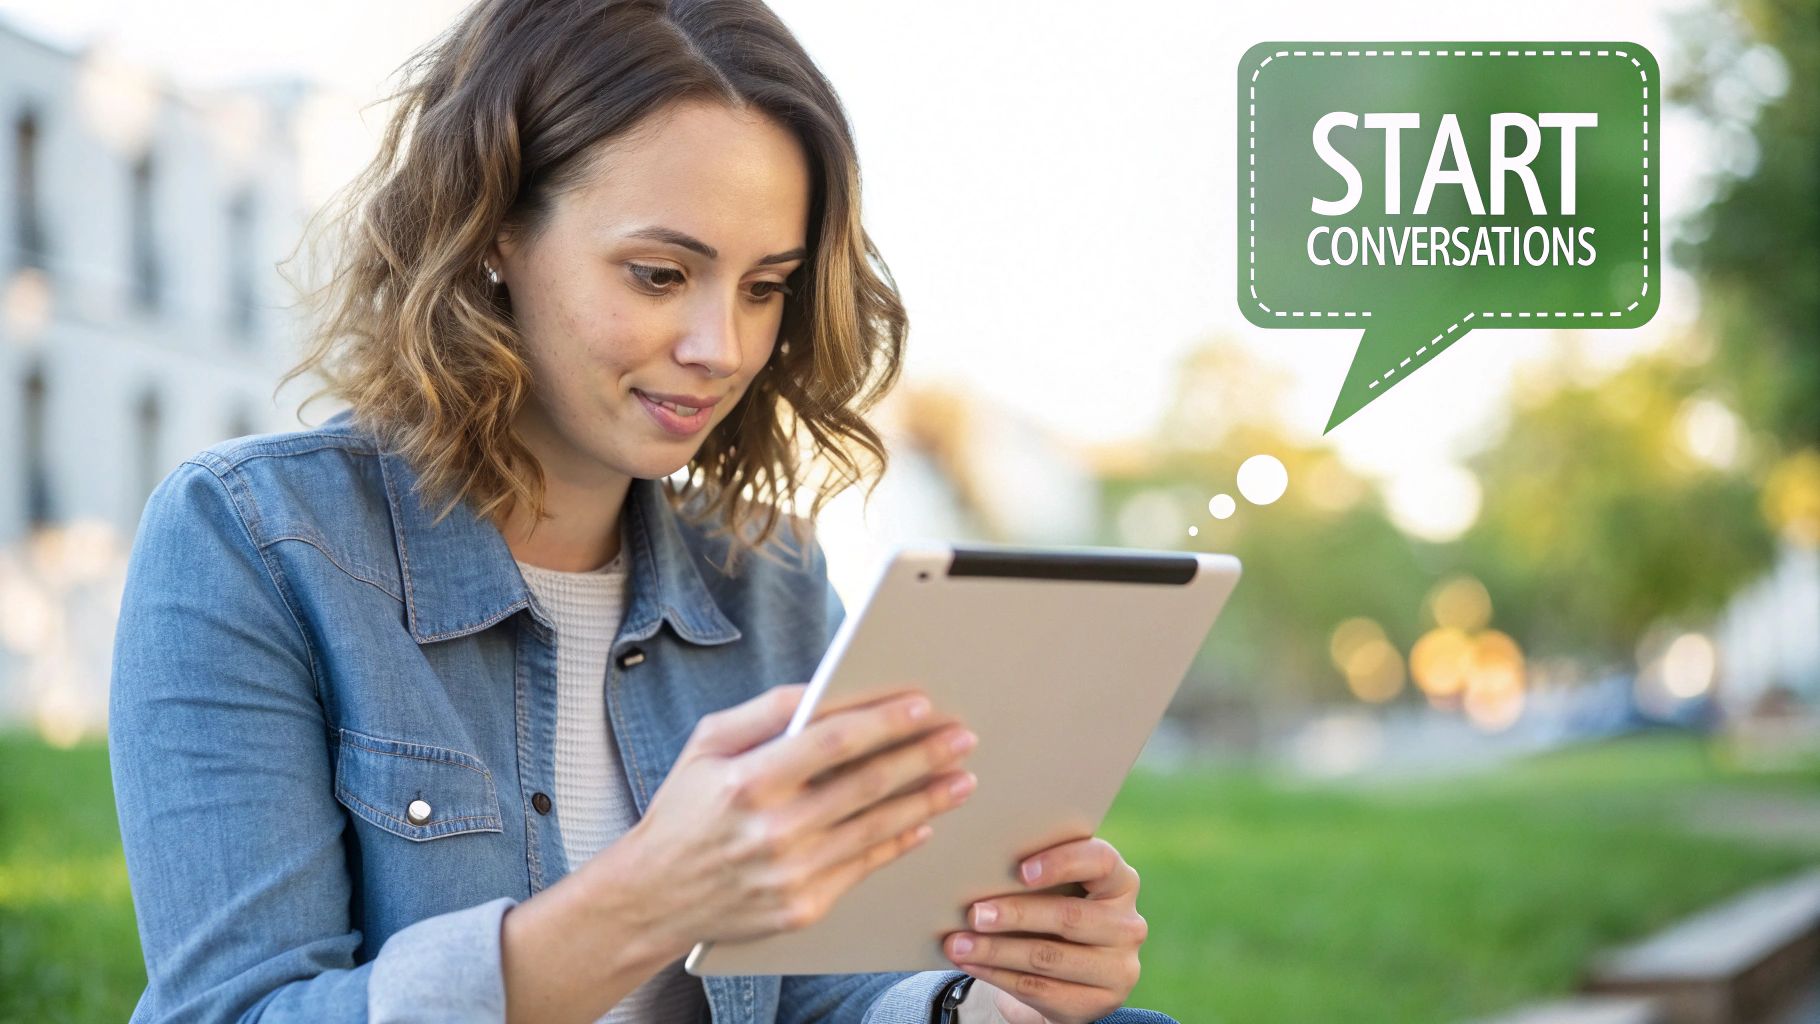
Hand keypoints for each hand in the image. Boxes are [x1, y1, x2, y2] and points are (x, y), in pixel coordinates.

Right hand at [606, 683, 977, 952]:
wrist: (654, 895)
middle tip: (961, 739)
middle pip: (868, 784)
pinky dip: (899, 842)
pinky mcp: (804, 906)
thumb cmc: (684, 811)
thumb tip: (822, 689)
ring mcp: (793, 873)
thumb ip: (765, 712)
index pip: (833, 742)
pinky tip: (923, 821)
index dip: (884, 722)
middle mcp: (774, 830)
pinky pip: (865, 866)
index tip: (923, 707)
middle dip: (923, 757)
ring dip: (927, 800)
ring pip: (878, 828)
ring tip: (960, 779)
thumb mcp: (707, 744)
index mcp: (749, 781)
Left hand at [943, 837, 1145, 1023]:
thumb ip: (1036, 875)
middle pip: (1069, 917)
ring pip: (1048, 957)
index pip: (1101, 861)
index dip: (1062, 863)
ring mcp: (1119, 968)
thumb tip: (978, 866)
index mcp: (1121, 882)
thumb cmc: (1054, 912)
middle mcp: (1128, 924)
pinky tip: (971, 964)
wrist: (1071, 975)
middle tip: (974, 913)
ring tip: (958, 944)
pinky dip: (998, 976)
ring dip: (996, 951)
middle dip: (1016, 914)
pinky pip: (1040, 989)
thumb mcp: (1057, 889)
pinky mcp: (1098, 1003)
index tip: (1020, 870)